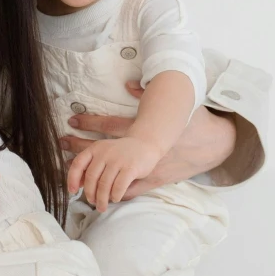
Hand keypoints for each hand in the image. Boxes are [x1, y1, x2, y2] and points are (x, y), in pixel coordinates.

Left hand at [60, 91, 237, 187]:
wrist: (213, 144)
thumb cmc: (193, 122)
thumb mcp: (174, 103)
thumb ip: (150, 93)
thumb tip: (132, 82)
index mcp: (144, 129)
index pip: (110, 124)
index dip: (90, 122)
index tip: (72, 120)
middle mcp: (142, 149)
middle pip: (105, 150)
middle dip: (80, 147)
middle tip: (61, 143)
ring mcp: (146, 167)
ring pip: (112, 174)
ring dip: (93, 176)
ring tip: (74, 175)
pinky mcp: (154, 180)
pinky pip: (130, 189)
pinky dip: (114, 191)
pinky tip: (100, 193)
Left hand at [64, 134, 161, 212]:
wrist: (145, 143)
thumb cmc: (121, 153)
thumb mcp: (103, 155)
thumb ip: (90, 166)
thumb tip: (78, 185)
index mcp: (95, 148)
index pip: (78, 164)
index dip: (72, 179)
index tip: (73, 192)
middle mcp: (104, 152)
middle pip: (92, 178)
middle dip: (90, 194)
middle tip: (93, 203)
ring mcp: (118, 159)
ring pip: (105, 185)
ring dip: (102, 199)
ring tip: (102, 206)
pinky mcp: (131, 167)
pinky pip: (119, 186)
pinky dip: (115, 195)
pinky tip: (115, 199)